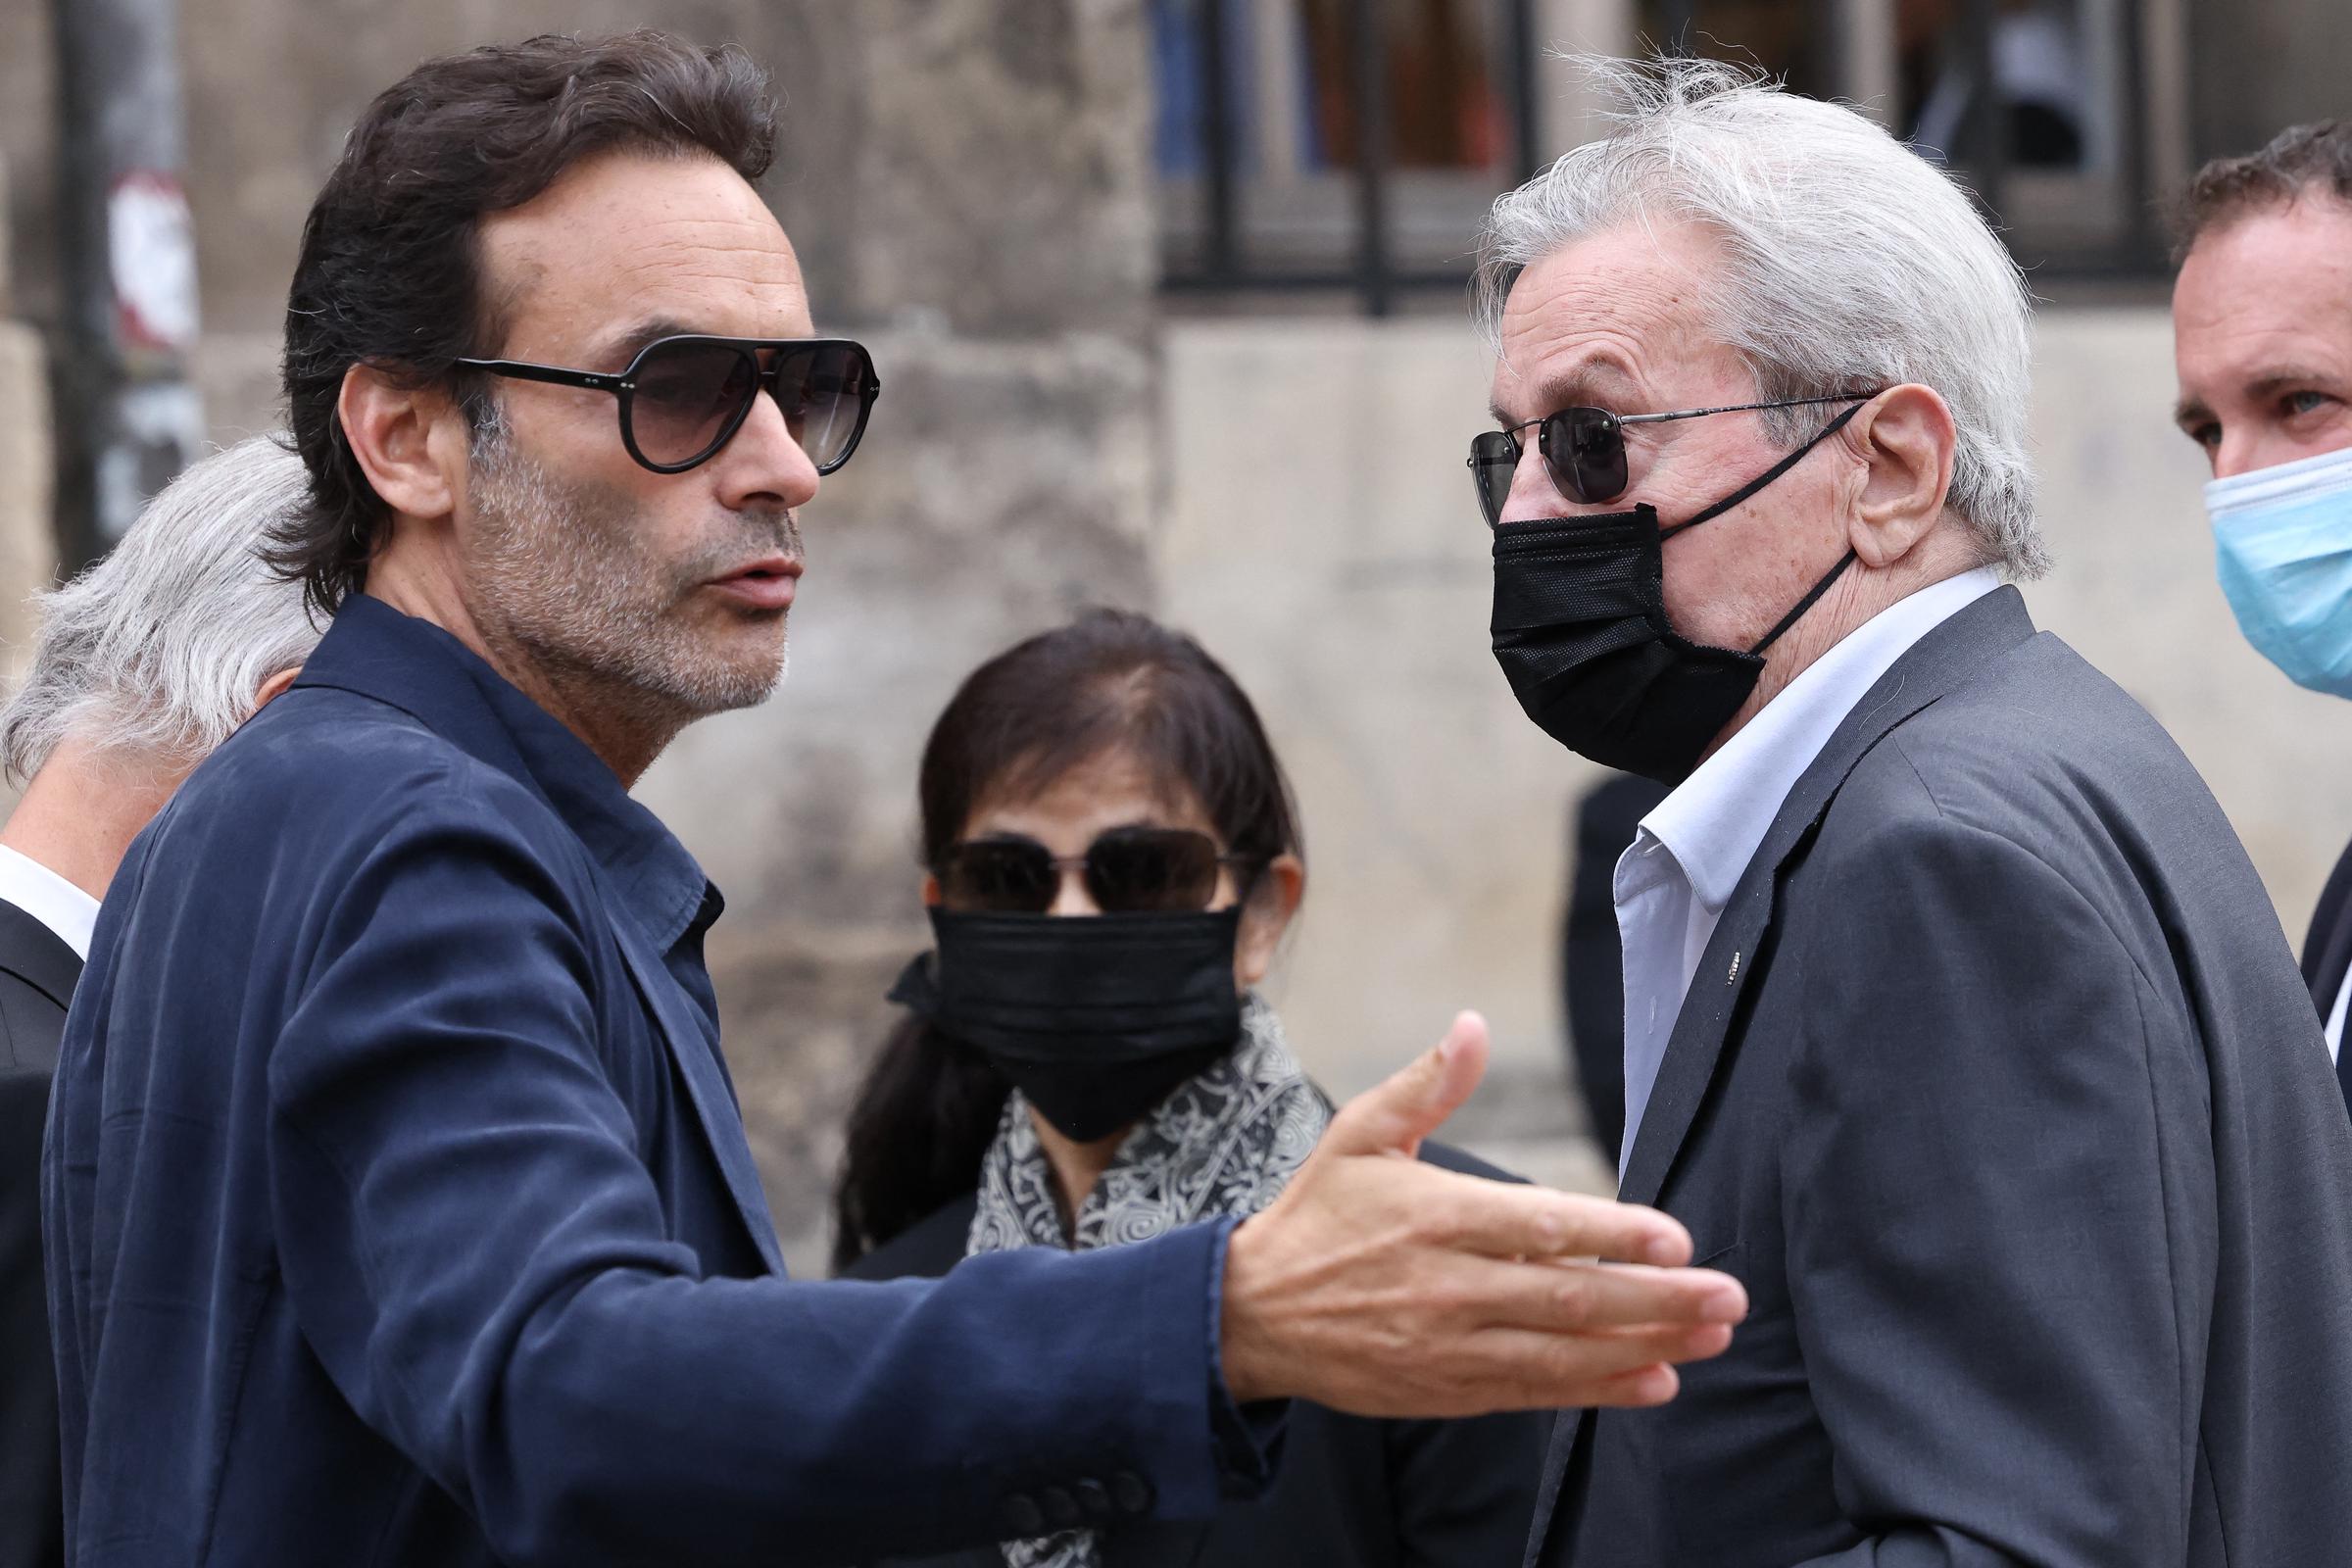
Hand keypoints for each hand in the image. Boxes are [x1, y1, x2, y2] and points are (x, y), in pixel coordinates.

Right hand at [1219, 1012, 1745, 1415]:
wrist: (1254, 1313)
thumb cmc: (1320, 1214)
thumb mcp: (1361, 1133)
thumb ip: (1428, 1084)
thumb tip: (1473, 1023)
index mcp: (1436, 1215)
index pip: (1540, 1227)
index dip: (1613, 1235)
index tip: (1676, 1238)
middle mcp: (1449, 1285)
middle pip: (1570, 1299)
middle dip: (1658, 1301)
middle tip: (1728, 1297)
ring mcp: (1451, 1345)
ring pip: (1563, 1354)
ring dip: (1646, 1348)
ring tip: (1710, 1338)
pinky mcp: (1448, 1389)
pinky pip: (1536, 1394)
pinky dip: (1598, 1391)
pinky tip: (1655, 1382)